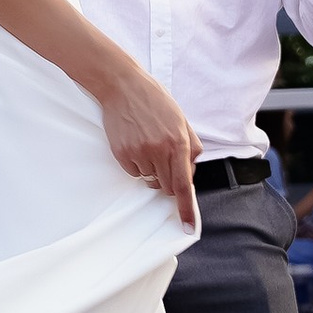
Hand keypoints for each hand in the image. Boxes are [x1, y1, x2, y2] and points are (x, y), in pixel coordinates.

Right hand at [97, 65, 199, 219]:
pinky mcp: (122, 154)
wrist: (122, 86)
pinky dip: (137, 164)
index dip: (186, 209)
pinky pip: (134, 172)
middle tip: (164, 159)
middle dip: (169, 180)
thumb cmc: (154, 100)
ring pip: (150, 179)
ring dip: (152, 169)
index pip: (183, 185)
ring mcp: (139, 153)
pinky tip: (136, 143)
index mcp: (178, 142)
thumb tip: (190, 172)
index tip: (188, 227)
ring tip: (148, 143)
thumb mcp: (181, 119)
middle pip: (166, 186)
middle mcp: (159, 151)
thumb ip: (190, 147)